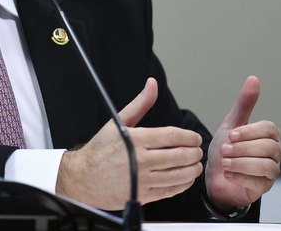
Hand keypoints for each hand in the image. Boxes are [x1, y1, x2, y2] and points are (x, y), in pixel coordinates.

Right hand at [55, 78, 204, 209]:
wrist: (82, 177)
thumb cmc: (100, 149)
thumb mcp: (118, 122)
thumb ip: (140, 103)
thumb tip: (152, 84)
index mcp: (136, 139)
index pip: (172, 136)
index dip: (189, 137)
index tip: (195, 138)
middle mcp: (141, 160)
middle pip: (180, 156)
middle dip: (194, 153)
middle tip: (198, 151)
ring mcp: (142, 180)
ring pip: (178, 175)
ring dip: (192, 170)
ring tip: (195, 165)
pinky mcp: (142, 195)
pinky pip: (170, 191)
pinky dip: (183, 185)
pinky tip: (185, 179)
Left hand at [205, 76, 280, 206]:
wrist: (215, 175)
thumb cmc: (226, 148)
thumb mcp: (232, 123)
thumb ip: (244, 104)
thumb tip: (253, 78)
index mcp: (269, 135)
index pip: (269, 129)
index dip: (250, 132)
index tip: (230, 135)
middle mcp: (275, 152)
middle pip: (269, 148)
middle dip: (243, 149)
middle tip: (224, 150)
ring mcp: (272, 171)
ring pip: (266, 166)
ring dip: (242, 163)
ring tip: (225, 163)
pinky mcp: (264, 187)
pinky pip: (259, 182)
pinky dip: (241, 177)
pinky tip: (227, 174)